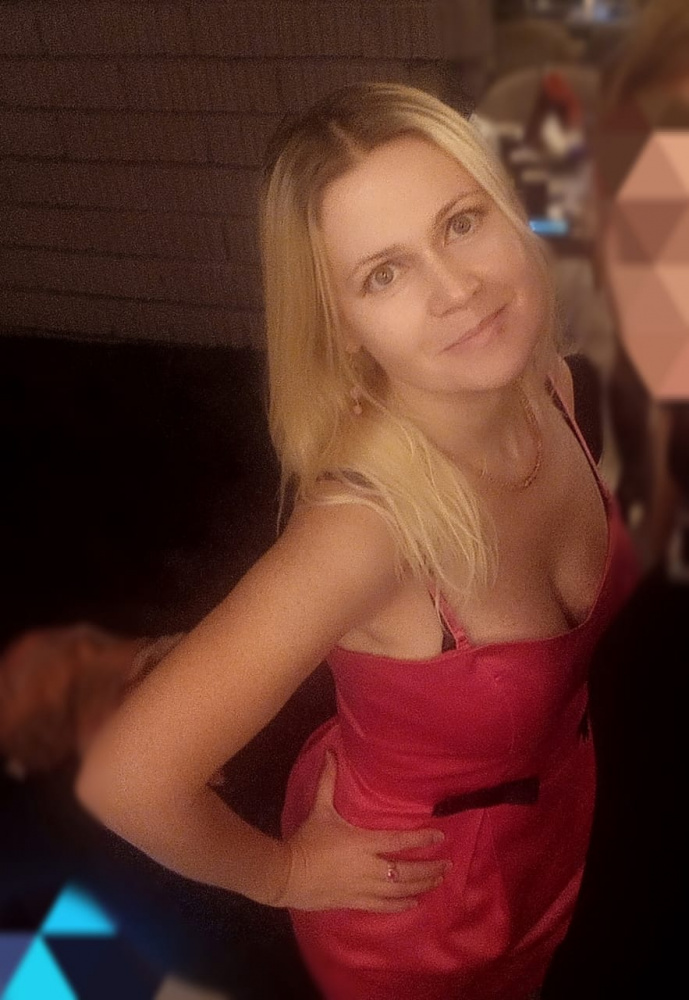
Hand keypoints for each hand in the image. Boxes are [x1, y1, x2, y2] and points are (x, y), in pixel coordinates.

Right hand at [278, 751, 448, 911]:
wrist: (287, 873)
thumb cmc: (307, 839)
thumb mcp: (320, 809)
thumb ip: (328, 781)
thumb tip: (332, 752)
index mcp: (362, 842)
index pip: (399, 841)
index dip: (421, 839)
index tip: (440, 836)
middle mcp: (368, 867)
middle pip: (406, 870)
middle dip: (429, 869)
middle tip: (446, 865)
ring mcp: (363, 888)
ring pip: (399, 890)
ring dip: (421, 886)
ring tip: (437, 882)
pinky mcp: (356, 902)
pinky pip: (384, 906)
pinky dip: (401, 905)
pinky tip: (413, 903)